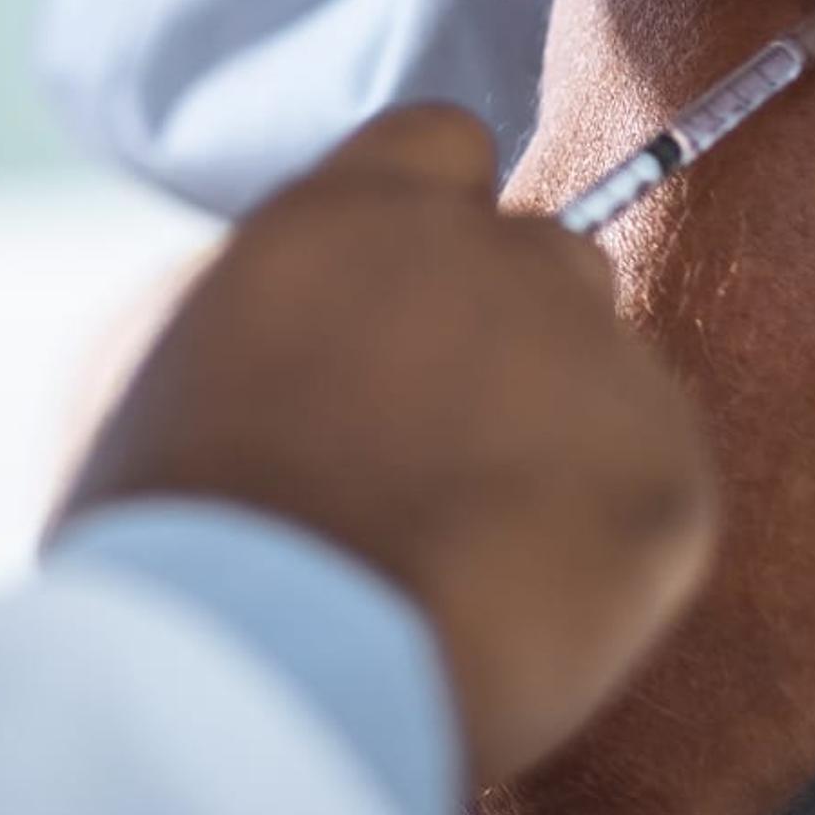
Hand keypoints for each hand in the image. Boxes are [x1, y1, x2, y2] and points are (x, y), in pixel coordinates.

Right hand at [58, 106, 717, 792]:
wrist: (262, 669)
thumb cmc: (172, 532)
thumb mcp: (146, 359)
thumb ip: (244, 291)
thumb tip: (288, 288)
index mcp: (355, 210)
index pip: (444, 145)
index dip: (434, 223)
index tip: (408, 311)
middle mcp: (488, 252)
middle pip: (546, 256)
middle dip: (511, 336)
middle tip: (445, 451)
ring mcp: (591, 355)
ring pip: (609, 371)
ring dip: (564, 433)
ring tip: (478, 547)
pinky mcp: (668, 471)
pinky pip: (658, 480)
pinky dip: (609, 539)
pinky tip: (522, 601)